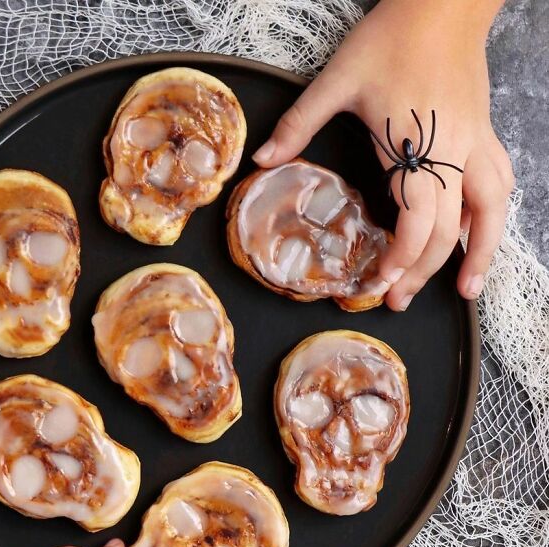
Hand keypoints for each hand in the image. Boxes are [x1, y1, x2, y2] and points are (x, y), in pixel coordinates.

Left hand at [253, 0, 513, 309]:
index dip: (401, 261)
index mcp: (413, 149)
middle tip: (401, 301)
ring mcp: (475, 144)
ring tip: (469, 289)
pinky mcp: (485, 133)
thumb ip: (298, 125)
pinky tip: (482, 233)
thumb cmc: (390, 39)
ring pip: (491, 211)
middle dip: (424, 272)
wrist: (442, 2)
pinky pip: (499, 184)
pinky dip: (492, 215)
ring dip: (481, 253)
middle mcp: (451, 154)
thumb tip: (262, 160)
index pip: (417, 224)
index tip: (380, 284)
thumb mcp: (335, 81)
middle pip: (448, 231)